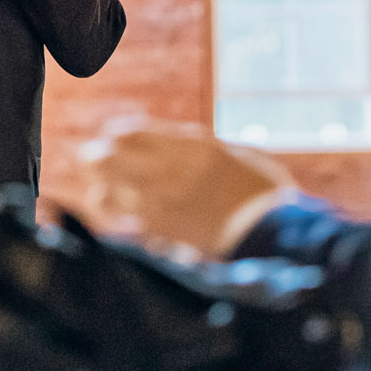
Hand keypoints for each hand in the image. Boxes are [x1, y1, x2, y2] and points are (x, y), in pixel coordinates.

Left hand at [71, 118, 297, 258]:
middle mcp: (169, 173)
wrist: (277, 237)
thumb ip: (205, 149)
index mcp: (190, 147)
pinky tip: (121, 215)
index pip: (130, 134)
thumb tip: (183, 146)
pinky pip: (125, 223)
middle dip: (96, 159)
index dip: (116, 134)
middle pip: (106, 160)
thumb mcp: (240, 156)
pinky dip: (120, 218)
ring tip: (104, 190)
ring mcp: (162, 206)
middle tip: (94, 160)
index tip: (111, 136)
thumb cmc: (267, 194)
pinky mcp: (163, 236)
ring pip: (107, 194)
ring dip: (102, 191)